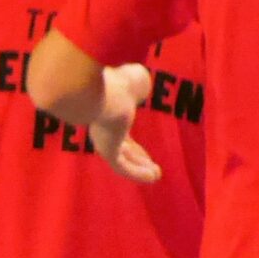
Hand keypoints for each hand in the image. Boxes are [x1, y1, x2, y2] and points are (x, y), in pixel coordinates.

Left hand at [92, 63, 161, 183]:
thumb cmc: (116, 80)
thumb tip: (140, 84)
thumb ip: (137, 83)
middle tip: (149, 163)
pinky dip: (138, 173)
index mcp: (106, 111)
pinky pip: (124, 167)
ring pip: (122, 159)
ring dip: (140, 168)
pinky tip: (153, 178)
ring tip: (156, 175)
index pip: (119, 129)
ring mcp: (104, 141)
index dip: (132, 139)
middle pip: (121, 146)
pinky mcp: (108, 151)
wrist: (102, 91)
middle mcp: (102, 128)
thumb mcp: (133, 79)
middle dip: (136, 155)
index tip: (143, 146)